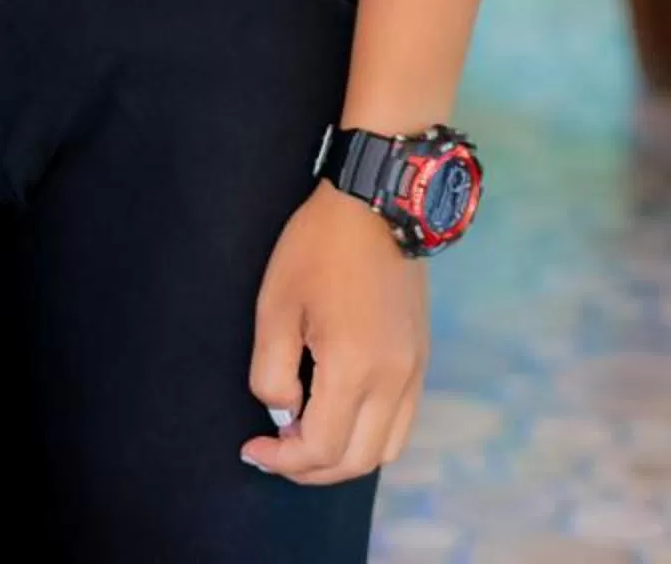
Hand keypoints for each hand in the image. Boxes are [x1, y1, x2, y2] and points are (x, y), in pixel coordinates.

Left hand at [242, 183, 429, 486]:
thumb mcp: (275, 305)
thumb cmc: (318, 247)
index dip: (282, 460)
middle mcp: (393, 383)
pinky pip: (401, 424)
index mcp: (354, 370)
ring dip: (344, 459)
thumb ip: (272, 371)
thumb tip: (283, 413)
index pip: (320, 448)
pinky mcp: (421, 361)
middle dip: (310, 469)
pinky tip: (341, 418)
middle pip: (356, 462)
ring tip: (306, 440)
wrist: (377, 205)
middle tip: (275, 451)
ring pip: (385, 451)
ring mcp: (414, 374)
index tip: (253, 447)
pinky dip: (371, 438)